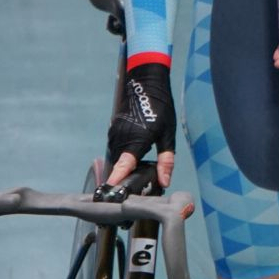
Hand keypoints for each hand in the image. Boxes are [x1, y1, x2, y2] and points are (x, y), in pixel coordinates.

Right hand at [106, 63, 176, 187]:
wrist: (147, 84)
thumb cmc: (161, 108)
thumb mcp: (168, 135)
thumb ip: (166, 160)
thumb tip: (165, 181)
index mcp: (136, 140)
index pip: (124, 165)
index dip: (117, 180)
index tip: (109, 193)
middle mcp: (121, 139)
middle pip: (120, 166)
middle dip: (127, 177)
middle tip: (141, 186)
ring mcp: (114, 134)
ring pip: (117, 157)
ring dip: (126, 165)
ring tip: (140, 170)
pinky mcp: (113, 130)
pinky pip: (116, 149)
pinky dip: (124, 154)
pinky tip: (136, 153)